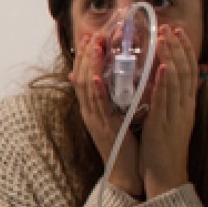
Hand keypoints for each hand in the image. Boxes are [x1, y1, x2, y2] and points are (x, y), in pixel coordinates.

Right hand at [72, 31, 143, 197]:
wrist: (126, 170)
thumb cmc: (124, 143)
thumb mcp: (115, 117)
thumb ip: (111, 99)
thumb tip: (111, 81)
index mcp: (93, 108)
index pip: (84, 77)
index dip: (86, 57)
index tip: (91, 38)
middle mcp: (90, 111)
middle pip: (82, 78)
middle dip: (86, 56)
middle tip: (91, 36)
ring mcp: (95, 119)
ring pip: (88, 88)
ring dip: (91, 66)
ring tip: (94, 47)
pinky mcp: (105, 127)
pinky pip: (99, 107)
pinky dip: (97, 91)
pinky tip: (98, 78)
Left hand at [138, 26, 197, 198]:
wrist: (166, 175)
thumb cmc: (164, 148)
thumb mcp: (172, 120)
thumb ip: (176, 99)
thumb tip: (181, 81)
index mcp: (185, 105)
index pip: (189, 71)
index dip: (185, 50)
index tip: (178, 31)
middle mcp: (184, 106)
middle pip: (185, 71)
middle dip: (179, 47)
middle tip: (172, 26)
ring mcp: (176, 115)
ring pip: (177, 81)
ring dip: (172, 57)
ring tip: (166, 38)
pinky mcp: (165, 124)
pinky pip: (166, 100)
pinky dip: (165, 82)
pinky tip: (163, 67)